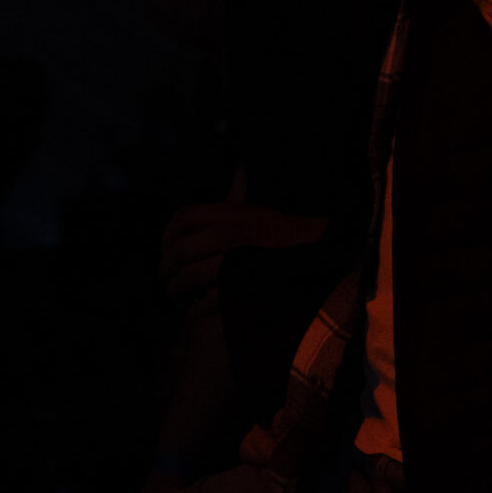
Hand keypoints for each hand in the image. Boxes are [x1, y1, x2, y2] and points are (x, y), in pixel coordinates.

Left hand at [158, 202, 328, 316]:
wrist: (327, 257)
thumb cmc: (291, 239)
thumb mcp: (260, 212)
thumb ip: (236, 202)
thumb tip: (225, 182)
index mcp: (234, 213)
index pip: (182, 218)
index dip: (166, 236)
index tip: (166, 249)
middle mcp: (232, 234)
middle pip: (178, 250)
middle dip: (164, 269)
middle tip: (165, 280)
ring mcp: (236, 263)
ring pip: (186, 278)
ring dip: (174, 291)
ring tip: (176, 298)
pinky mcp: (241, 290)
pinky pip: (204, 302)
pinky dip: (194, 310)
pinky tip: (196, 311)